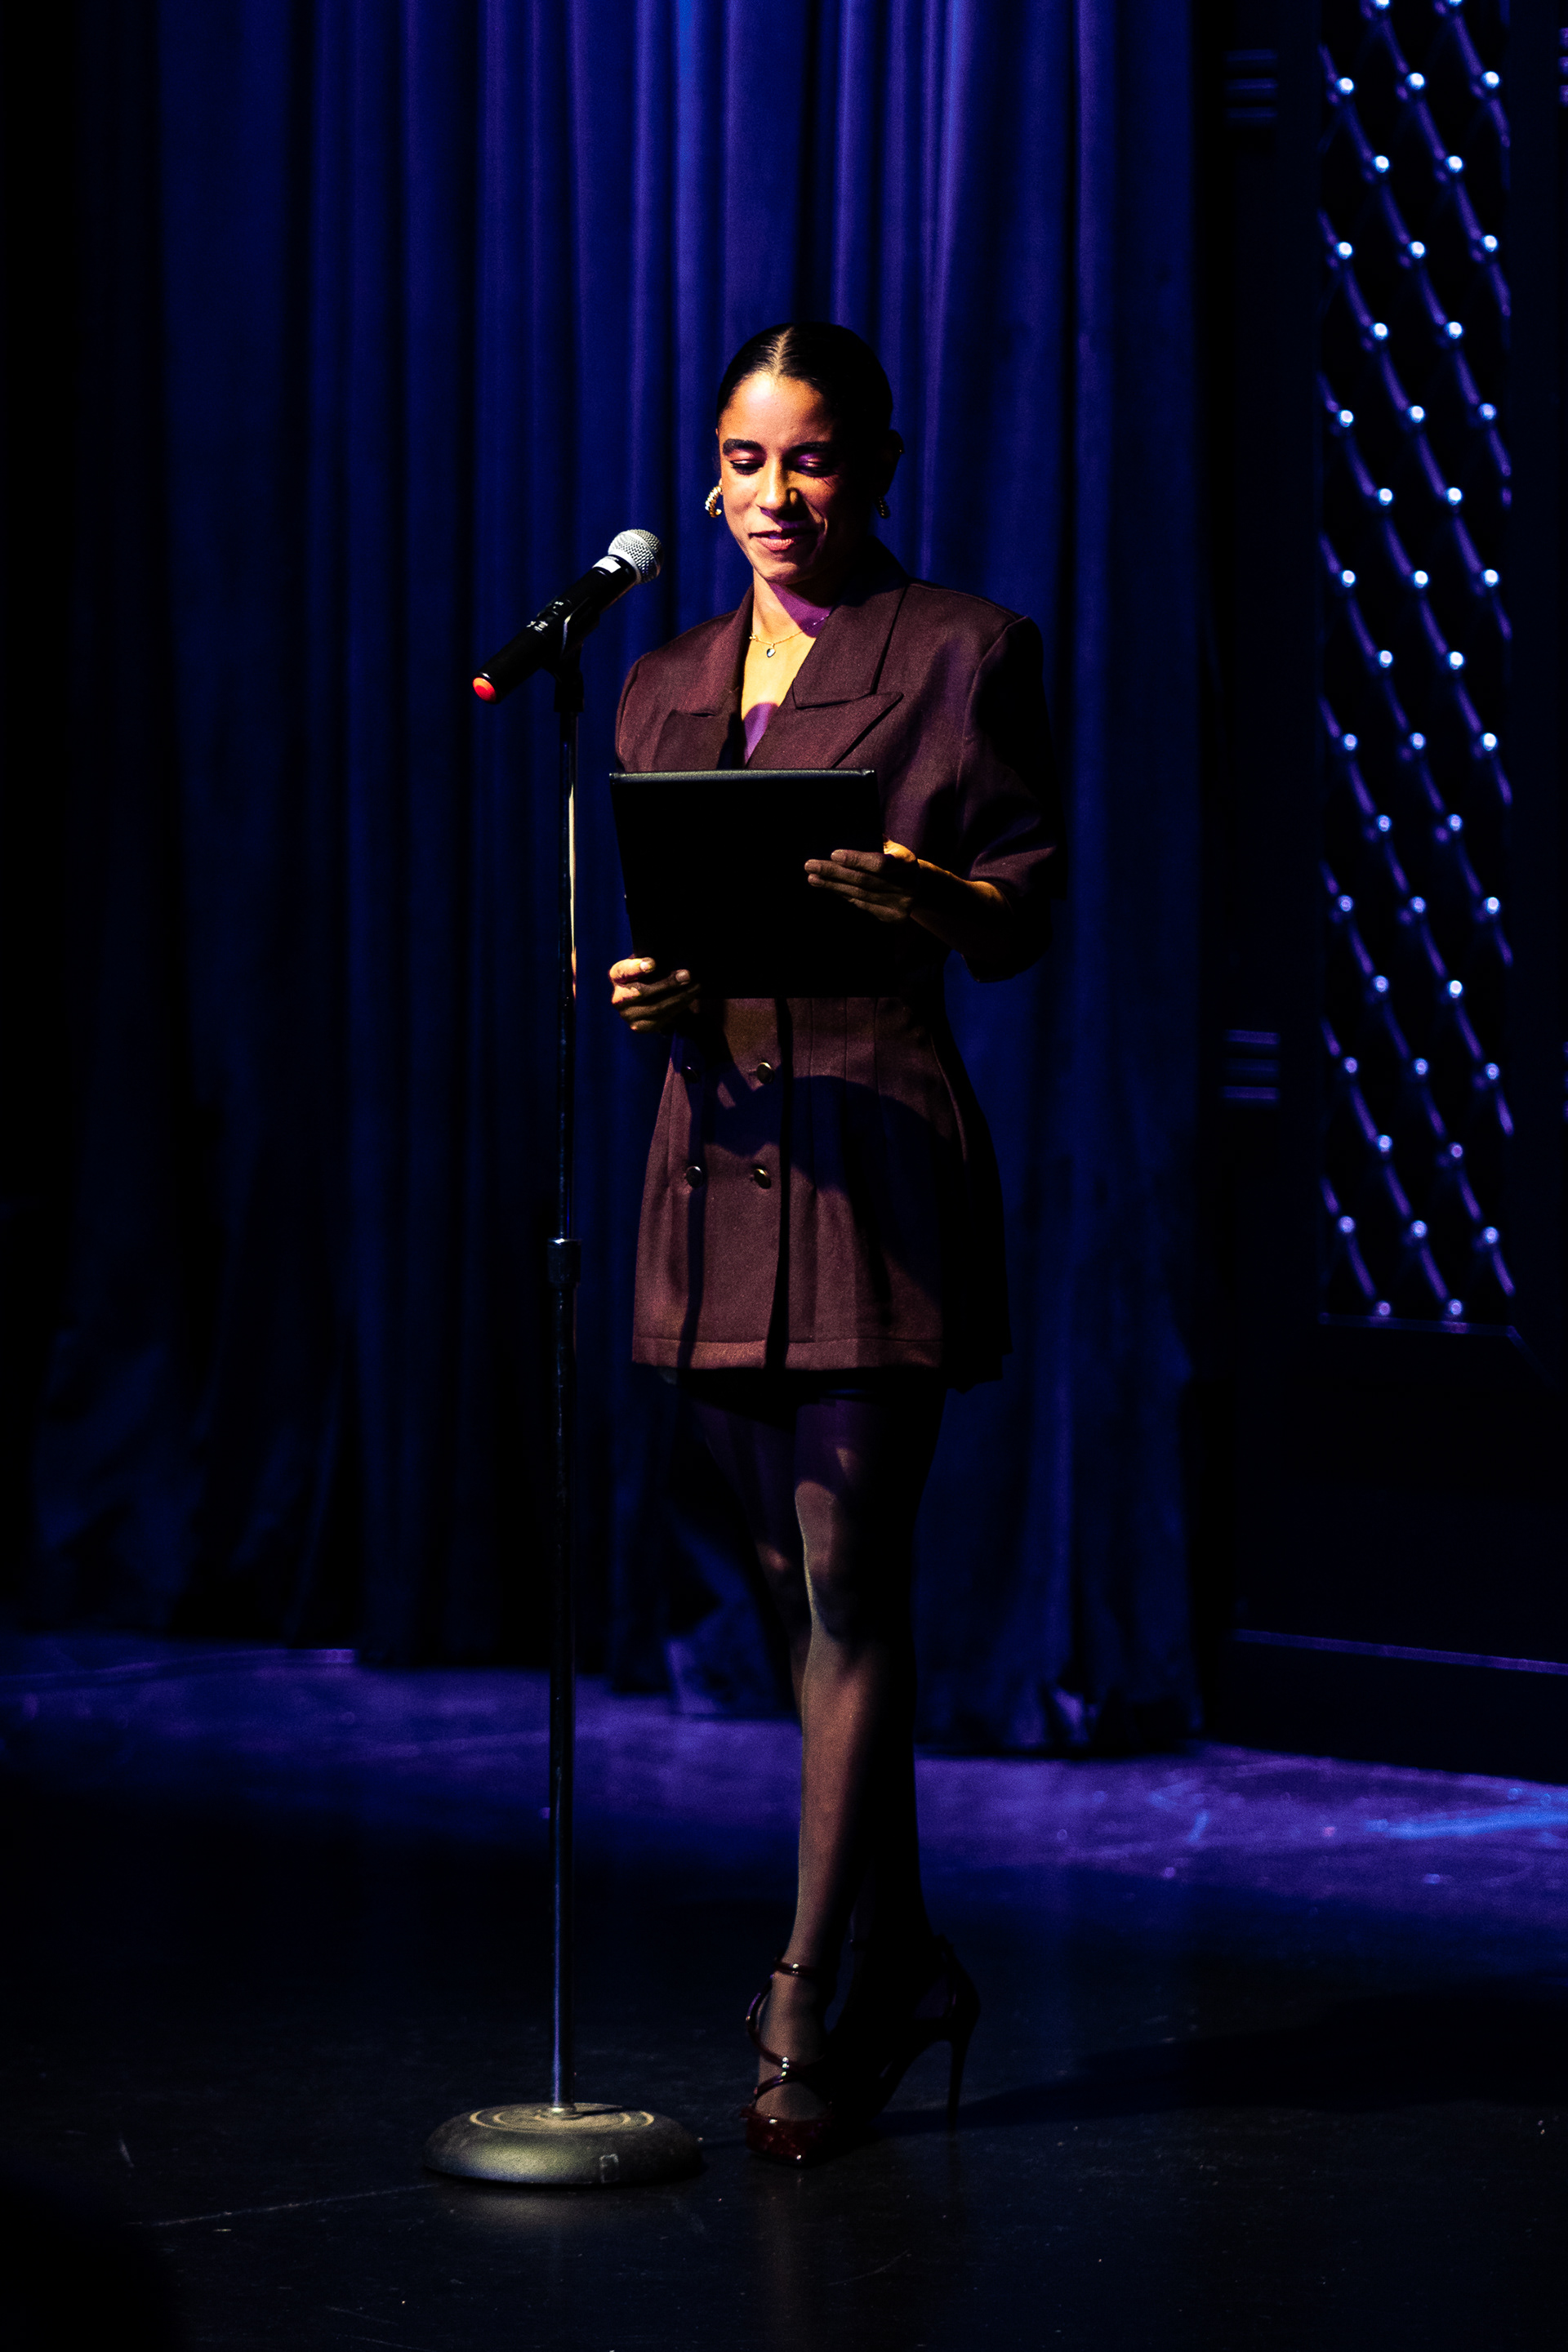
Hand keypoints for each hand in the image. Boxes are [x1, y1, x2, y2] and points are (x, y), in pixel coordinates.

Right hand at [609, 956, 699, 1033]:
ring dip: (680, 997)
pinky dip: (679, 1007)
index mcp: (617, 976)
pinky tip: (690, 998)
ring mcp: (627, 1015)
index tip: (653, 963)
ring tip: (695, 987)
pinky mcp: (639, 1027)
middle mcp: (618, 999)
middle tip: (687, 975)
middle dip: (667, 984)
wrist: (648, 996)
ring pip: (656, 1007)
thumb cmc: (650, 974)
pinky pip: (662, 1018)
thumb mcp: (648, 963)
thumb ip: (654, 962)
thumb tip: (674, 959)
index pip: (624, 971)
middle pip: (641, 992)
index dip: (637, 968)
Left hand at [803, 839, 921, 925]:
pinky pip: (862, 905)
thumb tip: (846, 832)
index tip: (833, 854)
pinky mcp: (893, 918)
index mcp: (907, 863)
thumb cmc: (898, 862)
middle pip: (864, 880)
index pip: (880, 863)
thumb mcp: (894, 848)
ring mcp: (900, 905)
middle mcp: (906, 886)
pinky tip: (830, 887)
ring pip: (859, 895)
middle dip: (834, 873)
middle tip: (811, 865)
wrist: (921, 887)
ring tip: (813, 878)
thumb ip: (876, 842)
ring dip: (833, 886)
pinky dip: (844, 895)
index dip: (856, 859)